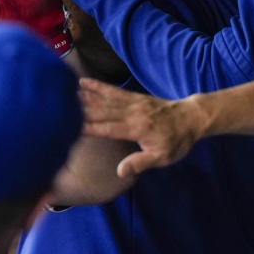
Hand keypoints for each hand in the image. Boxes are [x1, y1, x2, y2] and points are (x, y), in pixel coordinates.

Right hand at [79, 78, 206, 176]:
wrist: (192, 118)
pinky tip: (85, 82)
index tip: (71, 127)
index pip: (108, 128)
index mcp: (137, 128)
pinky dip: (99, 86)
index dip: (90, 127)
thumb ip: (140, 163)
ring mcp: (133, 103)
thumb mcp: (162, 157)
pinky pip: (113, 90)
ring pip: (106, 98)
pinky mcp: (134, 97)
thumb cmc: (177, 141)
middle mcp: (132, 113)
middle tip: (61, 105)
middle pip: (103, 111)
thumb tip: (120, 171)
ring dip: (86, 95)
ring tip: (67, 91)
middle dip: (82, 108)